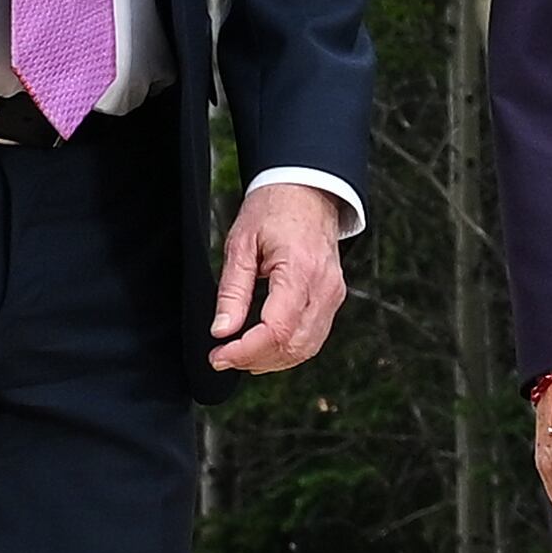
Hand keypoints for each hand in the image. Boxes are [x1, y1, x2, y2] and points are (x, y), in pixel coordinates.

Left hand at [208, 180, 349, 374]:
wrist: (306, 192)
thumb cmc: (273, 211)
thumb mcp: (240, 245)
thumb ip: (232, 291)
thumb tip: (222, 330)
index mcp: (299, 270)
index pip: (277, 330)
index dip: (245, 351)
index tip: (218, 355)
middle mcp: (324, 287)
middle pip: (293, 346)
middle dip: (255, 359)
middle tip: (222, 357)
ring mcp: (333, 294)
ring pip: (306, 348)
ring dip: (272, 360)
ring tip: (240, 355)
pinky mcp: (333, 298)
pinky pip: (314, 337)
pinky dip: (288, 350)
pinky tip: (265, 347)